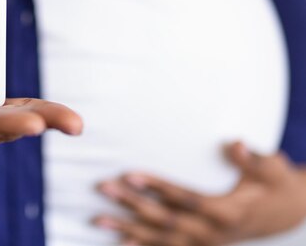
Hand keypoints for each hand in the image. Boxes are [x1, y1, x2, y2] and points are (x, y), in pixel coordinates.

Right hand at [0, 83, 82, 168]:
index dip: (1, 127)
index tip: (32, 123)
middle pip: (0, 128)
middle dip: (35, 123)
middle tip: (72, 123)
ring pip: (7, 118)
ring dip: (42, 117)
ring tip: (76, 123)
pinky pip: (0, 105)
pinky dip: (26, 105)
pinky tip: (50, 108)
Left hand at [94, 142, 305, 245]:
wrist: (283, 213)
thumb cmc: (273, 183)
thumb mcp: (271, 168)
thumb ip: (252, 158)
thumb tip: (235, 144)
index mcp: (227, 211)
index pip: (185, 198)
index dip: (157, 187)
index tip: (129, 174)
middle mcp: (212, 232)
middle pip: (165, 219)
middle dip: (131, 204)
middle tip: (103, 187)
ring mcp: (204, 243)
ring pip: (160, 238)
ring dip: (127, 228)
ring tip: (97, 219)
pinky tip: (119, 242)